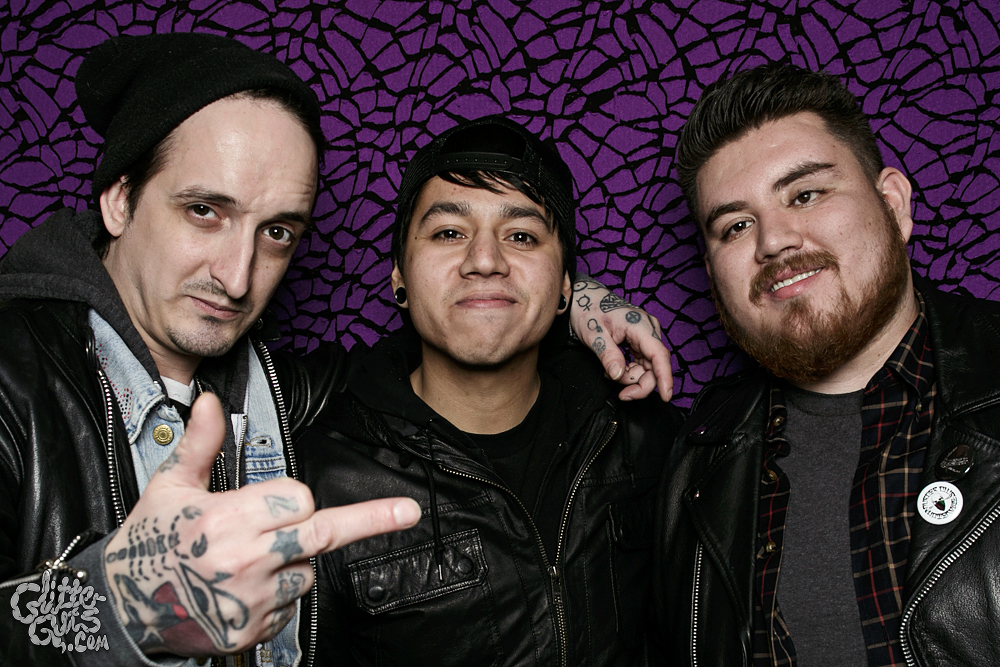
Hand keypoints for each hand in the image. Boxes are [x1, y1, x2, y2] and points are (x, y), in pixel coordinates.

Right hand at [103, 393, 419, 656]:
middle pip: (324, 532)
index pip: (297, 498)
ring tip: (244, 561)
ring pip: (308, 570)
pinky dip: (278, 594)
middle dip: (369, 518)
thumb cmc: (150, 542)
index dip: (291, 496)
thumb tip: (210, 402)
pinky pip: (290, 603)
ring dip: (293, 561)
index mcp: (225, 521)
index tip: (274, 500)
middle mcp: (243, 562)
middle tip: (408, 511)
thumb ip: (199, 446)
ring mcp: (252, 601)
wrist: (123, 609)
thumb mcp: (169, 488)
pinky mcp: (254, 632)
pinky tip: (242, 590)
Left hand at [569, 277, 673, 400]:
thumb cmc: (589, 310)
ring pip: (648, 367)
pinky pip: (641, 362)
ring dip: (631, 377)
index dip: (664, 377)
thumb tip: (618, 375)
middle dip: (639, 383)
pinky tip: (615, 367)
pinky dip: (629, 370)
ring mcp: (645, 335)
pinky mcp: (640, 340)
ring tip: (610, 371)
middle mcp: (648, 330)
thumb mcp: (594, 334)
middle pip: (654, 366)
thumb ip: (608, 355)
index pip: (659, 355)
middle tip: (621, 392)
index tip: (665, 396)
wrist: (584, 297)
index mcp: (640, 326)